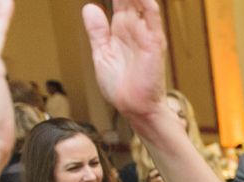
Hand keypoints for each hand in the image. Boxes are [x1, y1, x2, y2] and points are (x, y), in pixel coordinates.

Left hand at [82, 0, 166, 124]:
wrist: (133, 109)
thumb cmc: (121, 86)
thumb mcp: (101, 53)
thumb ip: (97, 31)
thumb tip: (90, 6)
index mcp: (122, 28)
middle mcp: (135, 27)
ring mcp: (145, 34)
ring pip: (142, 1)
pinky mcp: (153, 44)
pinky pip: (152, 18)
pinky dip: (147, 4)